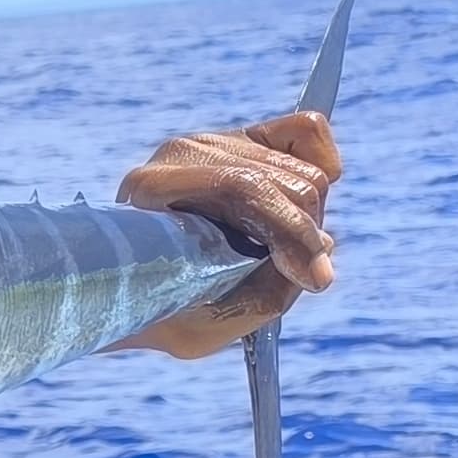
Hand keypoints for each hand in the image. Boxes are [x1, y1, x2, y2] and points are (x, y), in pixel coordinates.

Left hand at [112, 110, 342, 359]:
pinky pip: (308, 131)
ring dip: (309, 221)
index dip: (289, 231)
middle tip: (295, 274)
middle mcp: (181, 153)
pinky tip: (302, 211)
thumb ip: (262, 296)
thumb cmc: (161, 308)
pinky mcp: (242, 138)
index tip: (315, 280)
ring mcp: (213, 141)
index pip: (242, 186)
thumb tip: (323, 254)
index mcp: (151, 187)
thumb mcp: (196, 327)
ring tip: (283, 252)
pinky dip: (324, 170)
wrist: (134, 282)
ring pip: (306, 171)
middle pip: (283, 180)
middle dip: (303, 236)